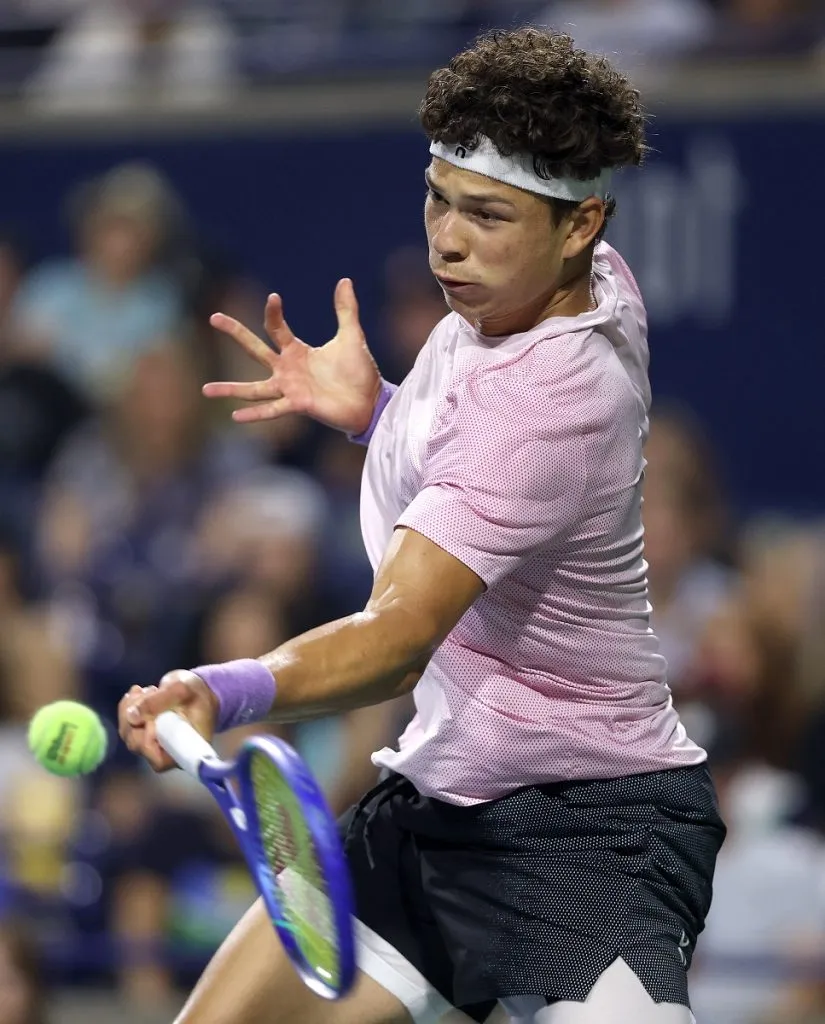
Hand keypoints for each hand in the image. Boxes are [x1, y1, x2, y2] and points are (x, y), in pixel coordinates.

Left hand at [118, 670, 218, 771]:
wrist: (198, 690)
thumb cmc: (196, 693)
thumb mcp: (180, 690)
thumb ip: (157, 702)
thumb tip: (131, 716)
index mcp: (186, 750)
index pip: (158, 760)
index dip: (147, 741)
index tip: (152, 717)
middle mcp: (168, 754)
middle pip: (137, 745)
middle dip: (136, 716)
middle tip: (148, 692)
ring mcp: (155, 745)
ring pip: (128, 734)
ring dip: (130, 708)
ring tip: (147, 690)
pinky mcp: (145, 735)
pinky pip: (127, 725)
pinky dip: (127, 707)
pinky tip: (138, 693)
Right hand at [204, 279, 380, 434]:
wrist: (371, 402)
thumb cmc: (359, 372)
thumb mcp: (352, 336)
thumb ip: (346, 310)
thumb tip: (345, 281)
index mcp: (297, 351)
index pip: (276, 328)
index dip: (273, 312)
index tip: (273, 298)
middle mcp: (287, 369)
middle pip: (255, 349)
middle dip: (235, 333)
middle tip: (213, 317)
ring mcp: (290, 389)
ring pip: (254, 388)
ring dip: (230, 389)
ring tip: (205, 390)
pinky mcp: (298, 405)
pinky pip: (272, 409)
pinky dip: (255, 414)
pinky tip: (235, 416)